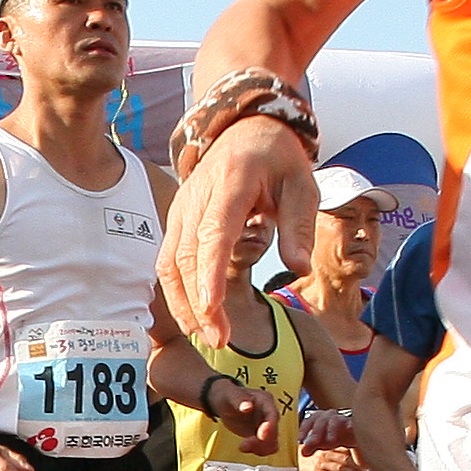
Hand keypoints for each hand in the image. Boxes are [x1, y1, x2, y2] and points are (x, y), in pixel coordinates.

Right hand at [164, 115, 314, 343]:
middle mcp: (196, 197)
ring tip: (206, 336)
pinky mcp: (176, 221)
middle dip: (199, 303)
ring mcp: (181, 209)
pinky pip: (168, 260)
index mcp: (230, 183)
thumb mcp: (302, 183)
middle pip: (186, 257)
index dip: (210, 273)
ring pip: (169, 263)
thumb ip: (298, 225)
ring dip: (183, 304)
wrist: (245, 130)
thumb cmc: (276, 159)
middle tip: (221, 340)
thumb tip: (298, 266)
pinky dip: (177, 292)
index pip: (214, 233)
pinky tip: (194, 317)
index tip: (212, 308)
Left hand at [198, 377, 281, 455]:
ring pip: (272, 442)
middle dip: (261, 441)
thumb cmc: (228, 395)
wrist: (224, 402)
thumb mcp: (231, 395)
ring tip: (242, 447)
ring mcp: (266, 425)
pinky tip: (244, 448)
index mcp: (265, 400)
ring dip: (260, 448)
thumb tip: (248, 406)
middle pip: (274, 432)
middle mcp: (269, 413)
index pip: (273, 415)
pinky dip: (258, 450)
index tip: (261, 436)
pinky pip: (266, 447)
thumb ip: (240, 400)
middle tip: (243, 446)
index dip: (270, 427)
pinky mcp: (261, 435)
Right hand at [300, 441, 363, 470]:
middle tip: (365, 470)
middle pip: (345, 459)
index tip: (364, 460)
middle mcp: (325, 453)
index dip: (356, 455)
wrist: (289, 456)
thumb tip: (346, 450)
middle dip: (357, 466)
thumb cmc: (304, 452)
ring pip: (339, 468)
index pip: (345, 450)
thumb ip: (331, 448)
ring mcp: (320, 463)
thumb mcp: (319, 446)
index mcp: (327, 446)